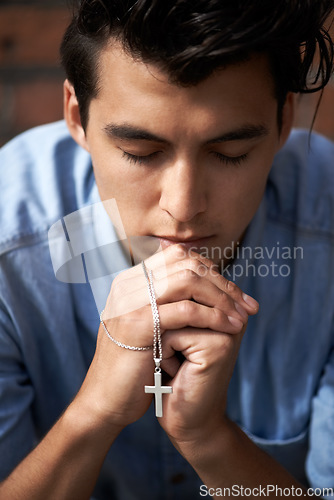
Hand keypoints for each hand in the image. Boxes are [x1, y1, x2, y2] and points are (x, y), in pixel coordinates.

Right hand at [76, 244, 257, 435]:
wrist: (106, 400)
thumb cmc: (135, 365)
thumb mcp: (149, 325)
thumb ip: (167, 301)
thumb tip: (204, 283)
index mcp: (130, 281)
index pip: (179, 257)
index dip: (211, 271)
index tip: (236, 294)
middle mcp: (127, 285)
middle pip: (186, 264)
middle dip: (223, 284)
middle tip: (247, 305)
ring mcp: (129, 302)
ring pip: (187, 281)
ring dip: (222, 297)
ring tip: (242, 317)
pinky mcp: (137, 324)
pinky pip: (184, 311)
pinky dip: (213, 316)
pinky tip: (231, 328)